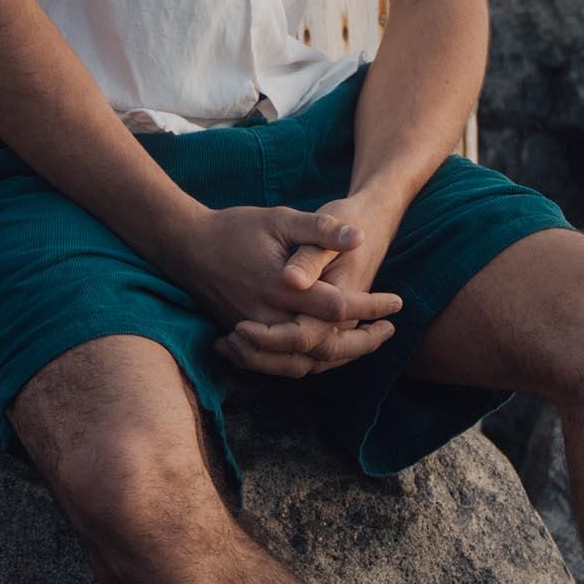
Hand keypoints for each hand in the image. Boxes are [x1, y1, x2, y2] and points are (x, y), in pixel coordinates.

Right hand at [214, 191, 403, 380]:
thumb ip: (320, 229)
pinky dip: (308, 364)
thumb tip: (359, 237)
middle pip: (324, 347)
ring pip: (302, 363)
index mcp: (282, 287)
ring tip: (365, 344)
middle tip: (389, 332)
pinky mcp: (243, 337)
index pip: (338, 307)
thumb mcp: (281, 218)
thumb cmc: (236, 227)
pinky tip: (327, 353)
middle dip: (362, 344)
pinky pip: (280, 364)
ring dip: (338, 359)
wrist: (186, 245)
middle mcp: (268, 317)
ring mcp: (254, 331)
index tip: (397, 302)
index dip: (372, 307)